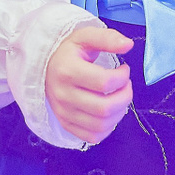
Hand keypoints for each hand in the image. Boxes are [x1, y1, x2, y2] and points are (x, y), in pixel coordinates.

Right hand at [44, 25, 135, 144]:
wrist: (45, 66)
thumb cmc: (69, 51)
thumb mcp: (85, 37)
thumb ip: (107, 38)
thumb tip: (128, 45)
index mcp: (67, 70)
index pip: (104, 82)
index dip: (123, 77)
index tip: (124, 69)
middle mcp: (63, 95)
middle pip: (104, 108)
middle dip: (125, 96)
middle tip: (125, 85)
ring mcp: (63, 112)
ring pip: (101, 125)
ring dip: (119, 112)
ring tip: (118, 97)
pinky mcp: (65, 124)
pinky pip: (92, 137)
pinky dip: (107, 128)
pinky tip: (109, 112)